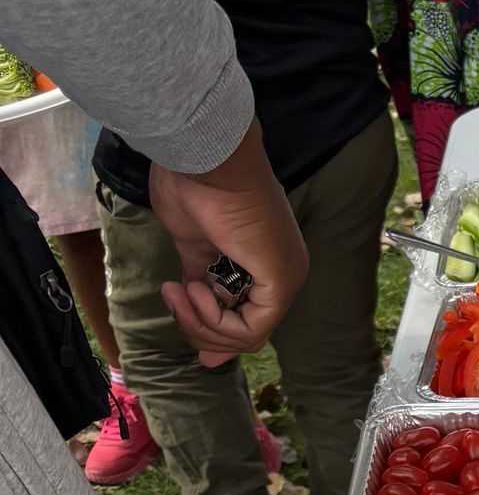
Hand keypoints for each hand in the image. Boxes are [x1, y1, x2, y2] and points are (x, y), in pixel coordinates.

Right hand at [148, 122, 308, 364]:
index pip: (245, 322)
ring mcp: (287, 278)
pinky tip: (196, 289)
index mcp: (267, 264)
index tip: (175, 299)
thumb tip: (191, 318)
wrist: (202, 157)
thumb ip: (199, 286)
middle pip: (246, 336)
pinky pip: (252, 329)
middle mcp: (284, 274)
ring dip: (202, 324)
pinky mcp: (281, 281)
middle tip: (174, 296)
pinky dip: (216, 320)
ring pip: (248, 337)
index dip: (208, 327)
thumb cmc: (195, 188)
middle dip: (201, 328)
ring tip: (181, 291)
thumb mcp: (194, 248)